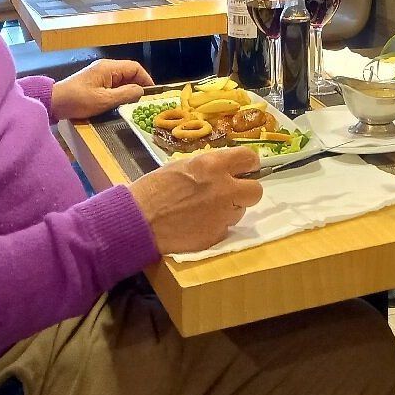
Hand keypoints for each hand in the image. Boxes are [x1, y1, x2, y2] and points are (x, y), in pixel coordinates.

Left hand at [51, 59, 152, 120]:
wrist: (54, 102)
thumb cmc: (78, 100)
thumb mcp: (104, 100)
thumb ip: (125, 94)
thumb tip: (141, 91)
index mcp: (109, 68)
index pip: (135, 68)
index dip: (146, 79)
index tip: (152, 94)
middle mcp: (105, 67)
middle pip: (129, 73)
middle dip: (138, 86)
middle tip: (144, 102)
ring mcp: (99, 74)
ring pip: (121, 80)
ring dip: (128, 91)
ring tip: (134, 105)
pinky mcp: (94, 82)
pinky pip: (112, 84)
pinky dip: (119, 92)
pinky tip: (119, 104)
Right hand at [128, 148, 262, 253]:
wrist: (138, 220)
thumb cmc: (154, 188)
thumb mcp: (183, 165)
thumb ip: (209, 166)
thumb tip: (226, 168)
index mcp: (213, 166)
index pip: (249, 158)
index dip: (248, 164)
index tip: (244, 169)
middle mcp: (224, 190)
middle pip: (256, 191)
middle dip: (245, 191)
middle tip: (230, 193)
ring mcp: (221, 215)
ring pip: (239, 211)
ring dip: (228, 209)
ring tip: (204, 210)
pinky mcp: (216, 236)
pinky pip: (225, 228)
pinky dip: (215, 225)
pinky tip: (196, 223)